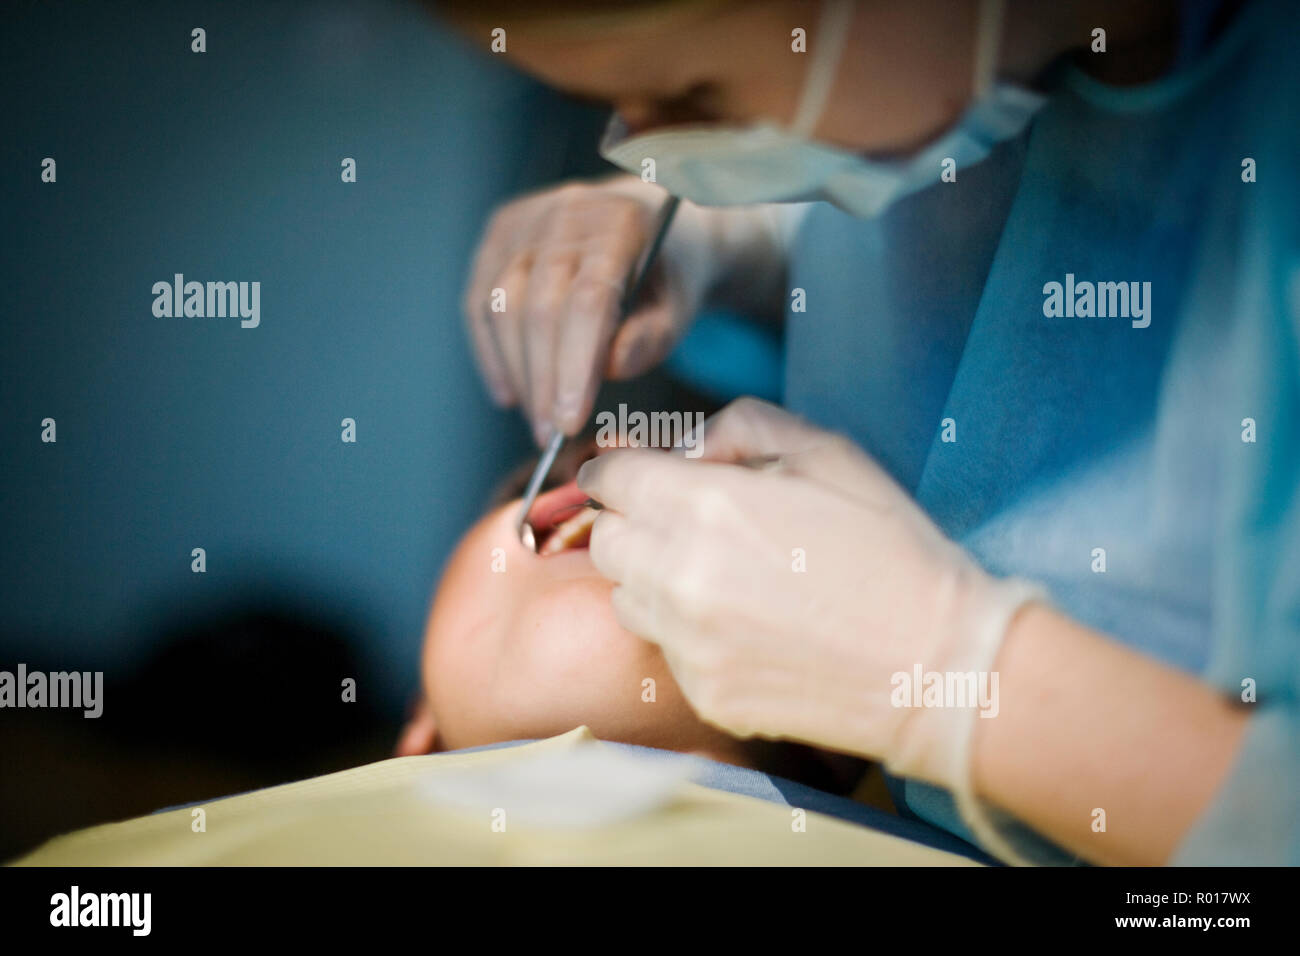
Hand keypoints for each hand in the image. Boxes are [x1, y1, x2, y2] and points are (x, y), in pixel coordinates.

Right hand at [463, 176, 711, 445]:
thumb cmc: (664, 278)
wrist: (648, 225)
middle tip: (549, 435)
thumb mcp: (677, 310)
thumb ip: (652, 339)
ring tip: (537, 419)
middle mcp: (567, 213)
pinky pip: (480, 302)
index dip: (573, 367)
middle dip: (542, 382)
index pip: (587, 301)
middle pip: (538, 308)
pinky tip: (509, 393)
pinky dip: (490, 355)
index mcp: (620, 224)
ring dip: (516, 373)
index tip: (569, 422)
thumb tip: (610, 368)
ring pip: (502, 306)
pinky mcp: (499, 234)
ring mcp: (526, 220)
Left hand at [577, 397, 1041, 793]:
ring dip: (651, 581)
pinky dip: (688, 635)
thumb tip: (683, 445)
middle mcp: (679, 575)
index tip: (630, 478)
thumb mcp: (827, 452)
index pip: (607, 481)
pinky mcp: (702, 691)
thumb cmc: (889, 548)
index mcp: (703, 504)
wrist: (936, 661)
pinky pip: (664, 652)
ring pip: (624, 599)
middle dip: (632, 524)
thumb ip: (740, 427)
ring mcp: (686, 642)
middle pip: (605, 541)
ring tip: (718, 579)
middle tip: (682, 526)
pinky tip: (746, 629)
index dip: (616, 473)